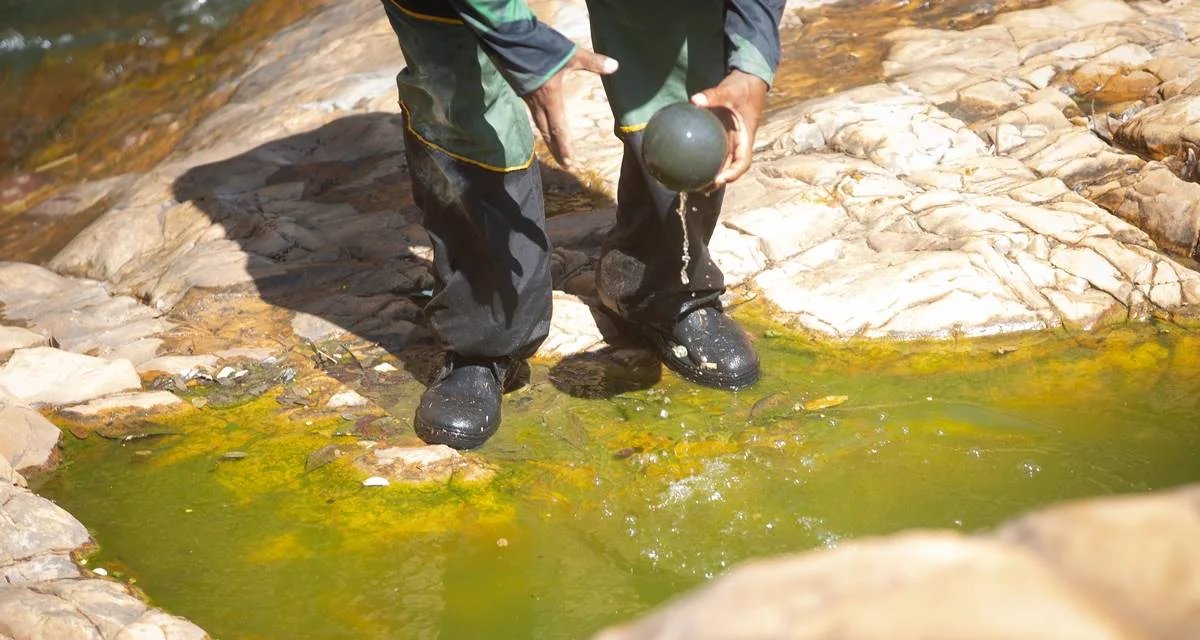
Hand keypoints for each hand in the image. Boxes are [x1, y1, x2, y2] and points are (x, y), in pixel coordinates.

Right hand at [524, 47, 618, 170]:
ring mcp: (528, 97)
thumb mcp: (571, 54)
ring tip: (554, 150)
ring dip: (547, 139)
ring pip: (538, 124)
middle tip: (565, 164)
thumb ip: (592, 62)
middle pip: (546, 132)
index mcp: (550, 98)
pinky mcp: (523, 90)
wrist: (510, 38)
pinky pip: (533, 113)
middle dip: (556, 149)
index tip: (569, 162)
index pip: (558, 129)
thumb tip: (614, 66)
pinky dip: (540, 124)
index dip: (563, 147)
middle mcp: (537, 103)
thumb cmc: (542, 48)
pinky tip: (543, 123)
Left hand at [690, 70, 768, 188]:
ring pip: (720, 163)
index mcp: (745, 138)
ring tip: (690, 183)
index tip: (719, 179)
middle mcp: (737, 143)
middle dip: (717, 181)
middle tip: (699, 187)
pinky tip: (683, 162)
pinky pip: (711, 151)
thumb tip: (695, 101)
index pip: (743, 162)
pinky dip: (701, 159)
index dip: (733, 173)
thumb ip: (713, 95)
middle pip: (729, 169)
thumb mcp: (730, 91)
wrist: (747, 82)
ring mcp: (729, 141)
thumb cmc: (742, 88)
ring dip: (708, 175)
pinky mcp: (720, 136)